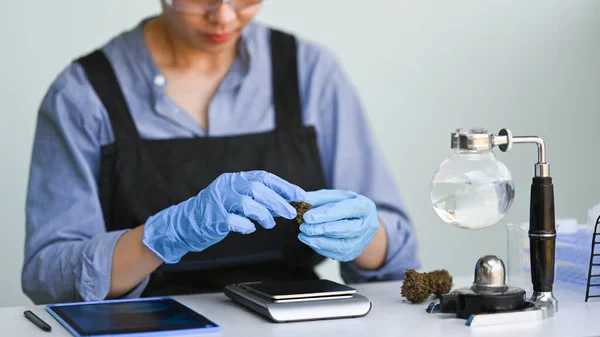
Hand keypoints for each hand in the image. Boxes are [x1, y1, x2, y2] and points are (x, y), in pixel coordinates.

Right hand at [142, 171, 304, 262]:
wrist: (184, 223)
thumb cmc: (216, 212)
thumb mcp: (236, 199)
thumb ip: (257, 198)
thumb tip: (286, 202)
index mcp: (234, 178)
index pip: (263, 177)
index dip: (283, 186)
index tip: (300, 195)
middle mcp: (226, 186)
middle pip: (258, 189)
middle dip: (278, 202)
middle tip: (292, 213)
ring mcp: (218, 201)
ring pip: (248, 203)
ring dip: (264, 215)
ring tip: (269, 224)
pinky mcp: (212, 218)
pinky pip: (234, 221)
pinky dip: (247, 226)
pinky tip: (251, 229)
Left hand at [298, 189, 378, 261]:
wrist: (360, 223)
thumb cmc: (347, 207)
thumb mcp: (336, 197)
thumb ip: (320, 198)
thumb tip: (302, 199)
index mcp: (365, 207)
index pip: (348, 209)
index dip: (327, 214)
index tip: (308, 216)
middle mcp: (368, 226)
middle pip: (346, 229)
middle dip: (322, 229)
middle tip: (304, 227)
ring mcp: (362, 242)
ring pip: (341, 245)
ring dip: (319, 241)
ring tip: (303, 235)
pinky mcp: (353, 253)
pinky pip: (336, 255)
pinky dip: (321, 248)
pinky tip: (310, 241)